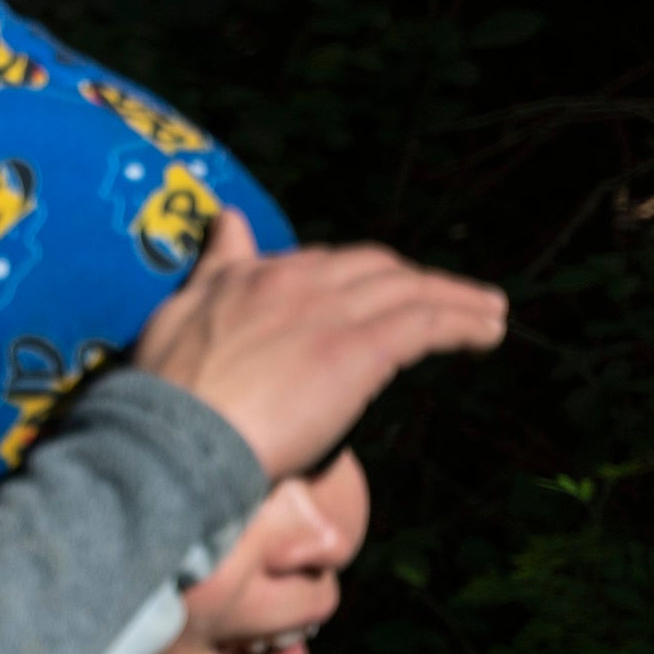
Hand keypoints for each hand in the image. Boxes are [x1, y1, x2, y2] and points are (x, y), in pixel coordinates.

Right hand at [128, 214, 506, 480]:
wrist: (172, 435)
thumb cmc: (164, 393)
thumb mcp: (179, 311)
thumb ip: (214, 267)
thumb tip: (229, 219)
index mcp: (251, 275)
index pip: (319, 262)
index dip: (356, 276)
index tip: (379, 291)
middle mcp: (296, 281)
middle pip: (375, 268)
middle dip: (414, 280)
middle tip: (444, 298)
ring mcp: (330, 313)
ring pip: (411, 290)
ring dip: (455, 298)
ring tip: (489, 312)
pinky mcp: (359, 349)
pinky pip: (427, 324)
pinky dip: (463, 323)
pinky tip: (488, 332)